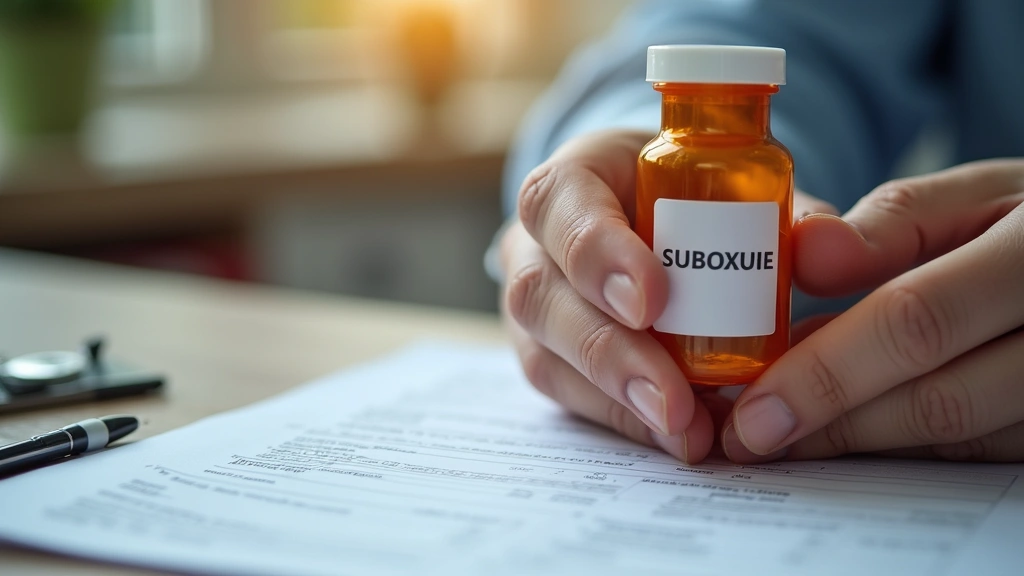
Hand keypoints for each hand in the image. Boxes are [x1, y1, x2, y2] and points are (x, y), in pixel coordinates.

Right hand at [498, 130, 835, 462]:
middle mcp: (537, 241)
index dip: (597, 251)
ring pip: (546, 354)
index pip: (559, 201)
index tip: (653, 301)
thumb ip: (792, 213)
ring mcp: (536, 304)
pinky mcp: (547, 353)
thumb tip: (831, 253)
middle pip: (541, 294)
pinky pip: (568, 392)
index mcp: (575, 176)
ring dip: (617, 398)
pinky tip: (677, 435)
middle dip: (609, 352)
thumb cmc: (696, 198)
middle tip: (674, 399)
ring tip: (686, 431)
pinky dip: (624, 418)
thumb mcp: (743, 188)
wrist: (656, 221)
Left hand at [724, 159, 1023, 462]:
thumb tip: (805, 256)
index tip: (754, 406)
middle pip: (941, 399)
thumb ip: (891, 225)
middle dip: (833, 427)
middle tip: (754, 438)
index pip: (917, 321)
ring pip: (964, 439)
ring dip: (865, 444)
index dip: (826, 373)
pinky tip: (857, 431)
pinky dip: (912, 447)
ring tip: (791, 434)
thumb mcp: (976, 196)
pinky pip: (987, 453)